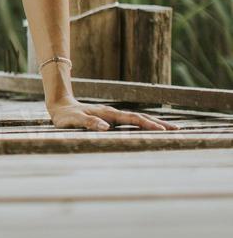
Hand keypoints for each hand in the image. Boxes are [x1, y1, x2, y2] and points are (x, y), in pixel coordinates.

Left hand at [47, 97, 179, 131]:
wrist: (60, 106)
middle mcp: (113, 113)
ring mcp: (113, 115)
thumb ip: (88, 123)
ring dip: (154, 123)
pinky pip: (131, 121)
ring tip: (170, 129)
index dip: (147, 125)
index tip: (162, 131)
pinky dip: (144, 123)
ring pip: (137, 118)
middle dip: (158, 123)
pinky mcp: (111, 118)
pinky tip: (151, 128)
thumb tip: (106, 128)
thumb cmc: (65, 116)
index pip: (132, 119)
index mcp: (108, 114)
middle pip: (140, 117)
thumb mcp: (74, 121)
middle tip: (177, 130)